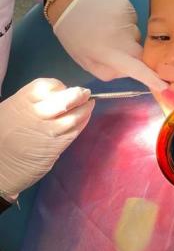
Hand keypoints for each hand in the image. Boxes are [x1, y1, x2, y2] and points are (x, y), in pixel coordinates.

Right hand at [0, 78, 93, 198]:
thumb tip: (58, 94)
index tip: (63, 89)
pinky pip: (75, 131)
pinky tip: (84, 119)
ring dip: (85, 109)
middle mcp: (37, 114)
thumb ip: (33, 102)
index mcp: (23, 101)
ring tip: (88, 105)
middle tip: (85, 93)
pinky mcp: (56, 146)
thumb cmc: (5, 135)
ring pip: (74, 116)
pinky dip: (82, 123)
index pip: (49, 85)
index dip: (60, 86)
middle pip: (66, 99)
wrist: (0, 165)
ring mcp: (48, 130)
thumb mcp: (12, 110)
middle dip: (79, 95)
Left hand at [51, 0, 166, 90]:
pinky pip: (133, 20)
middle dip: (132, 54)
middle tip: (113, 48)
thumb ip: (111, 72)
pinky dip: (125, 22)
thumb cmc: (77, 38)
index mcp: (108, 53)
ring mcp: (126, 17)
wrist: (69, 4)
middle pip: (140, 51)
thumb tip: (132, 71)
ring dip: (127, 37)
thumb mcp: (88, 63)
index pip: (136, 68)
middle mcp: (121, 35)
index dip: (151, 78)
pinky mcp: (127, 4)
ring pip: (136, 35)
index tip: (164, 85)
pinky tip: (110, 18)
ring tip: (107, 30)